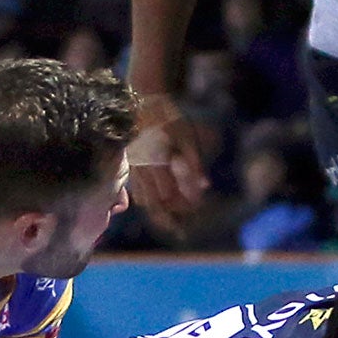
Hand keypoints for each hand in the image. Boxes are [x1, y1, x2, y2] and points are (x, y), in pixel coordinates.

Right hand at [128, 93, 209, 218]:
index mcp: (157, 163)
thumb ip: (195, 164)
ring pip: (143, 200)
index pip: (167, 196)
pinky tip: (158, 204)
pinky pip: (137, 192)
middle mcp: (143, 170)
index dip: (182, 206)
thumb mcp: (187, 137)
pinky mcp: (132, 167)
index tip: (197, 210)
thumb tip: (205, 187)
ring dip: (156, 214)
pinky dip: (148, 202)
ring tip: (170, 224)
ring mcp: (135, 169)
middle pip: (152, 204)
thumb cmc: (169, 119)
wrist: (145, 103)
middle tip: (180, 234)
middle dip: (166, 220)